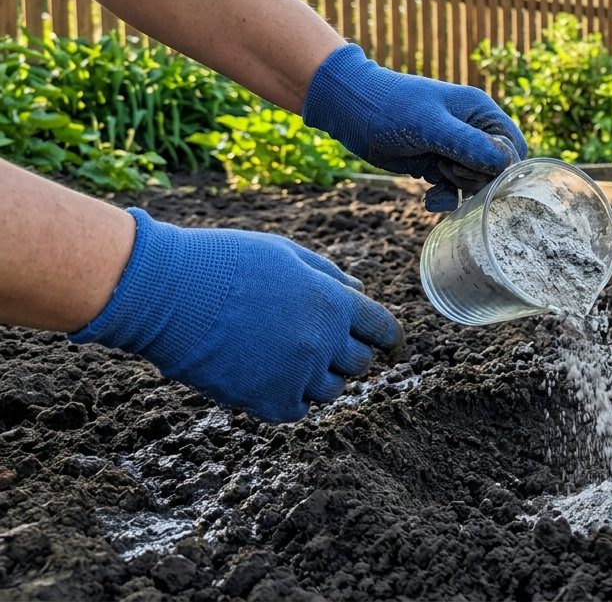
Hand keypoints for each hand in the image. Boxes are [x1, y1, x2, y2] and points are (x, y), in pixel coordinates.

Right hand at [71, 208, 403, 422]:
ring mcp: (296, 375)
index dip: (390, 338)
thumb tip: (360, 293)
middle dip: (349, 353)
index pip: (383, 329)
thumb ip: (329, 275)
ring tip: (289, 357)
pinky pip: (298, 410)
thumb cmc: (224, 263)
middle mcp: (323, 343)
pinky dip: (292, 398)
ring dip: (320, 376)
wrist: (167, 293)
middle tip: (323, 344)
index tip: (392, 346)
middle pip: (360, 362)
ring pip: (331, 389)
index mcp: (333, 303)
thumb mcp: (285, 254)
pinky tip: (273, 378)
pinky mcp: (266, 401)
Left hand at [303, 44, 527, 210]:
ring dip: (459, 190)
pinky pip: (452, 189)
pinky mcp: (435, 164)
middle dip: (477, 179)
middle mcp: (472, 131)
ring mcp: (454, 149)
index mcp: (480, 113)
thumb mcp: (430, 126)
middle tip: (449, 170)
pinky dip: (444, 198)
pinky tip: (429, 201)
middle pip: (496, 169)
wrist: (349, 109)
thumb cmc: (390, 107)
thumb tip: (504, 163)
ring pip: (474, 182)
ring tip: (435, 179)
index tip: (478, 172)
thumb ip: (468, 144)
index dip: (503, 166)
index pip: (513, 146)